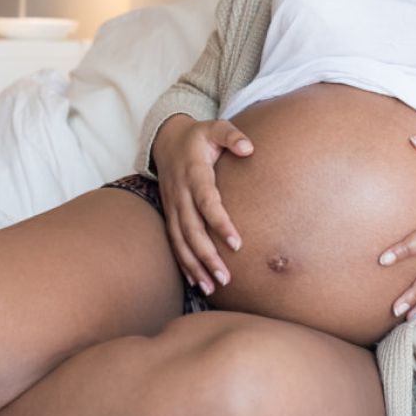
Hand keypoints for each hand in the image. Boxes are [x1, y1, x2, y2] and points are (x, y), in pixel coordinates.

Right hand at [152, 115, 253, 296]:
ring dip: (195, 265)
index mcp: (194, 173)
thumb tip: (249, 148)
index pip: (206, 202)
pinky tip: (196, 282)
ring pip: (181, 241)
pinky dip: (183, 263)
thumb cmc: (198, 137)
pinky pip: (174, 243)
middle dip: (207, 256)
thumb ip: (232, 135)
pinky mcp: (170, 214)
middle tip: (226, 277)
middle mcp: (180, 193)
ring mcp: (172, 206)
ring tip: (212, 287)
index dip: (220, 223)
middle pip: (192, 229)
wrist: (166, 140)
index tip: (236, 244)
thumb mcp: (215, 128)